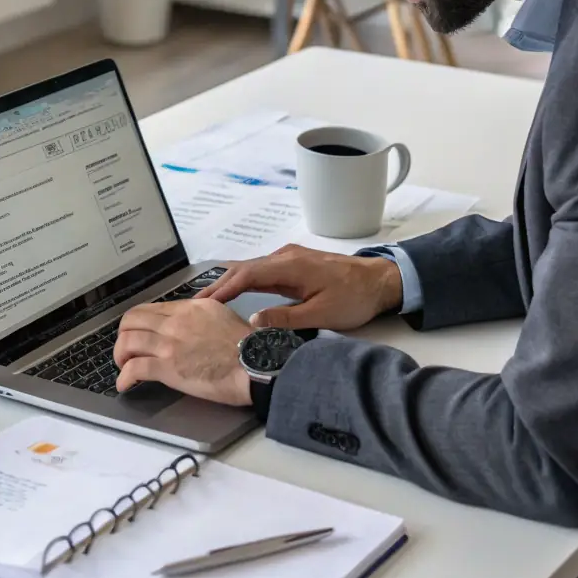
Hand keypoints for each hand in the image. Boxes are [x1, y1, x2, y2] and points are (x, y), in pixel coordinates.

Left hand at [114, 299, 251, 405]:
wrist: (254, 363)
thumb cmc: (246, 345)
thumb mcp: (221, 316)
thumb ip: (200, 317)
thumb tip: (189, 326)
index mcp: (190, 307)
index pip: (151, 308)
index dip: (138, 322)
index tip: (139, 334)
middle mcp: (175, 321)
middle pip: (132, 320)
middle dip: (123, 335)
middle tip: (126, 350)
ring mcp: (170, 343)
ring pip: (127, 341)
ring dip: (120, 356)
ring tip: (123, 367)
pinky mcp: (168, 367)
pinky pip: (134, 368)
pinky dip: (124, 377)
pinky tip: (125, 385)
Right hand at [199, 245, 401, 330]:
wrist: (381, 281)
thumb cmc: (354, 297)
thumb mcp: (321, 314)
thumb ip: (286, 318)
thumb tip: (253, 321)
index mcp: (290, 266)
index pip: (246, 275)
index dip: (222, 289)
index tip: (203, 304)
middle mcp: (286, 257)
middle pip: (244, 269)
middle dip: (219, 286)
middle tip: (196, 305)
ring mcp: (290, 258)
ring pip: (252, 269)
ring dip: (230, 284)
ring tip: (210, 303)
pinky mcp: (295, 265)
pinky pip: (262, 271)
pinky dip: (244, 282)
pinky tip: (236, 294)